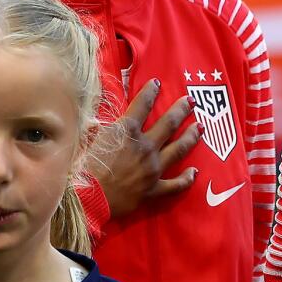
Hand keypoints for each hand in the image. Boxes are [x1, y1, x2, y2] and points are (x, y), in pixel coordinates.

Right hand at [85, 79, 201, 218]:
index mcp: (127, 130)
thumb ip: (99, 123)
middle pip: (169, 123)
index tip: (157, 83)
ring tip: (200, 127)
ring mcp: (152, 168)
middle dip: (181, 110)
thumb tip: (98, 112)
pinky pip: (174, 185)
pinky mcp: (152, 189)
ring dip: (191, 137)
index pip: (143, 104)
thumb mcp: (88, 136)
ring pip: (178, 149)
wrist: (86, 199)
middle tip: (192, 101)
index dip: (151, 91)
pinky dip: (186, 179)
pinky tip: (195, 172)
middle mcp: (144, 146)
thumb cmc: (82, 166)